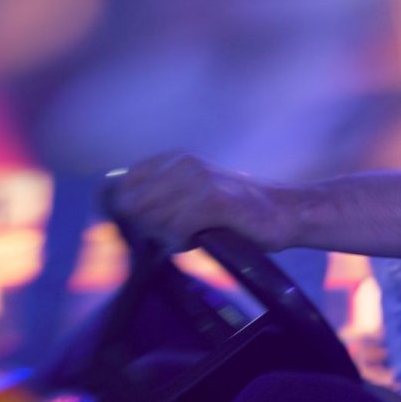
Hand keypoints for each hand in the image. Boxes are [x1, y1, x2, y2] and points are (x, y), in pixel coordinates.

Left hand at [102, 152, 298, 251]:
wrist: (282, 213)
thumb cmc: (234, 212)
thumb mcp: (190, 196)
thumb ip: (157, 199)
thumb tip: (118, 212)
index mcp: (173, 159)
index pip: (123, 184)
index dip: (128, 212)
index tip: (147, 227)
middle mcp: (183, 163)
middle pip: (134, 205)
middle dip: (147, 228)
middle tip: (174, 235)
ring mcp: (199, 179)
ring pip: (154, 219)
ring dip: (167, 237)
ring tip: (191, 236)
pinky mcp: (215, 200)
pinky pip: (177, 228)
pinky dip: (182, 242)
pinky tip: (198, 240)